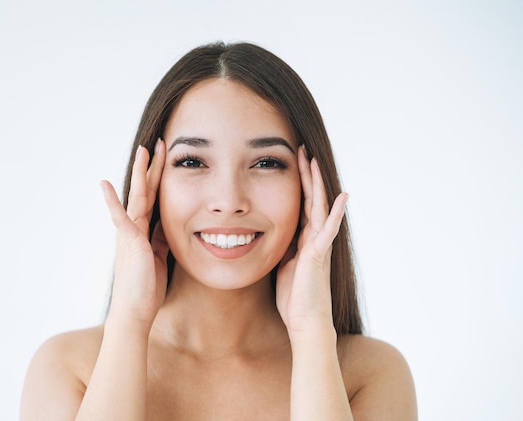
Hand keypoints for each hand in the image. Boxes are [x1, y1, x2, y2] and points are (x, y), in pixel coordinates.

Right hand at [101, 140, 167, 329]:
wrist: (134, 312)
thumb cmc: (146, 289)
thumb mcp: (159, 258)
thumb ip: (160, 240)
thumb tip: (167, 227)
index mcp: (144, 232)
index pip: (154, 199)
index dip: (160, 179)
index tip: (166, 161)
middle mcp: (135, 229)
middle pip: (146, 191)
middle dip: (153, 167)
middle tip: (158, 144)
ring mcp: (130, 234)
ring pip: (137, 197)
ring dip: (141, 173)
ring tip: (144, 150)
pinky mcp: (129, 241)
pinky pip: (120, 218)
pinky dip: (112, 201)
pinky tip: (106, 185)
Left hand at [275, 146, 347, 335]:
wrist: (305, 322)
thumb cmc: (294, 298)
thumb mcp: (282, 265)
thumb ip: (283, 247)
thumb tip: (269, 233)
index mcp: (303, 239)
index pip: (300, 204)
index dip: (297, 183)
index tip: (290, 161)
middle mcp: (314, 238)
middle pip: (310, 199)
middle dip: (305, 175)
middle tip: (301, 149)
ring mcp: (318, 245)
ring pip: (319, 207)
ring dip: (317, 184)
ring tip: (313, 161)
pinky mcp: (319, 255)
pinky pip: (328, 230)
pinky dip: (335, 213)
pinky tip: (343, 196)